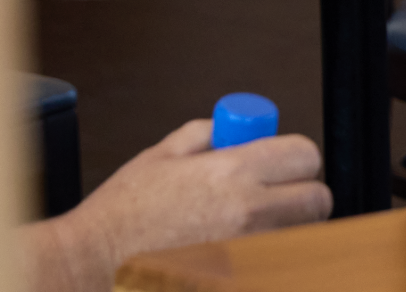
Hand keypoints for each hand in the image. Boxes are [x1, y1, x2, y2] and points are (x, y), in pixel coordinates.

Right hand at [25, 120, 329, 291]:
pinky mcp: (237, 279)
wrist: (88, 266)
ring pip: (300, 238)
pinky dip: (265, 259)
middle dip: (301, 197)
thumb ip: (204, 135)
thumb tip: (233, 128)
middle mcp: (247, 213)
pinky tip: (236, 255)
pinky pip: (273, 266)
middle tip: (276, 198)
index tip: (284, 165)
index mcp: (231, 173)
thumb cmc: (119, 217)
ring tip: (249, 229)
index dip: (296, 159)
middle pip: (317, 201)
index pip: (305, 157)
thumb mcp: (159, 156)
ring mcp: (246, 253)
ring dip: (286, 231)